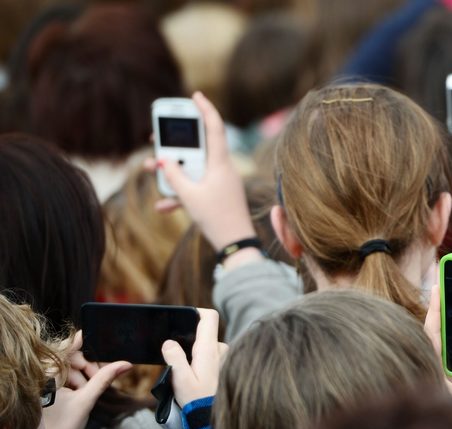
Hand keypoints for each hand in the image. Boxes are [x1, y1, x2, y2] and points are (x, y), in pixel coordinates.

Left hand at [43, 333, 131, 428]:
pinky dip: (72, 381)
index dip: (84, 340)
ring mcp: (42, 382)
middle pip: (69, 356)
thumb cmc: (59, 428)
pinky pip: (61, 376)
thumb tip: (125, 364)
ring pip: (66, 367)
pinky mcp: (43, 389)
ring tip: (87, 391)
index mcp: (49, 373)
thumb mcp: (86, 401)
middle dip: (87, 365)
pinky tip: (79, 393)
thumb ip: (104, 378)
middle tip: (99, 377)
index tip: (98, 335)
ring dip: (81, 375)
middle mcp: (42, 374)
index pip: (67, 347)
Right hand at [147, 91, 256, 251]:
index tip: (196, 95)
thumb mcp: (189, 195)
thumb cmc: (216, 217)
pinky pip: (195, 188)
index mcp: (221, 162)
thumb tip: (163, 161)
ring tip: (149, 169)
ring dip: (172, 171)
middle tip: (157, 136)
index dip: (205, 109)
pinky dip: (180, 195)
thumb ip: (173, 175)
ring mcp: (220, 182)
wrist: (235, 244)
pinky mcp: (216, 195)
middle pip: (197, 147)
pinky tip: (162, 206)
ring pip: (192, 168)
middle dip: (175, 143)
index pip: (215, 128)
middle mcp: (222, 168)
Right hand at [161, 309, 226, 406]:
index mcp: (209, 349)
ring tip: (182, 366)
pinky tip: (190, 373)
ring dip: (195, 350)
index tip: (182, 316)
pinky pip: (210, 355)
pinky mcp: (221, 367)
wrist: (211, 418)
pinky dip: (199, 358)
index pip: (210, 317)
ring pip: (206, 345)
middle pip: (205, 331)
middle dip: (189, 337)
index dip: (196, 311)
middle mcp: (219, 350)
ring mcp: (223, 358)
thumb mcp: (181, 380)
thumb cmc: (197, 400)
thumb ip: (175, 359)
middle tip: (175, 351)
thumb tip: (169, 342)